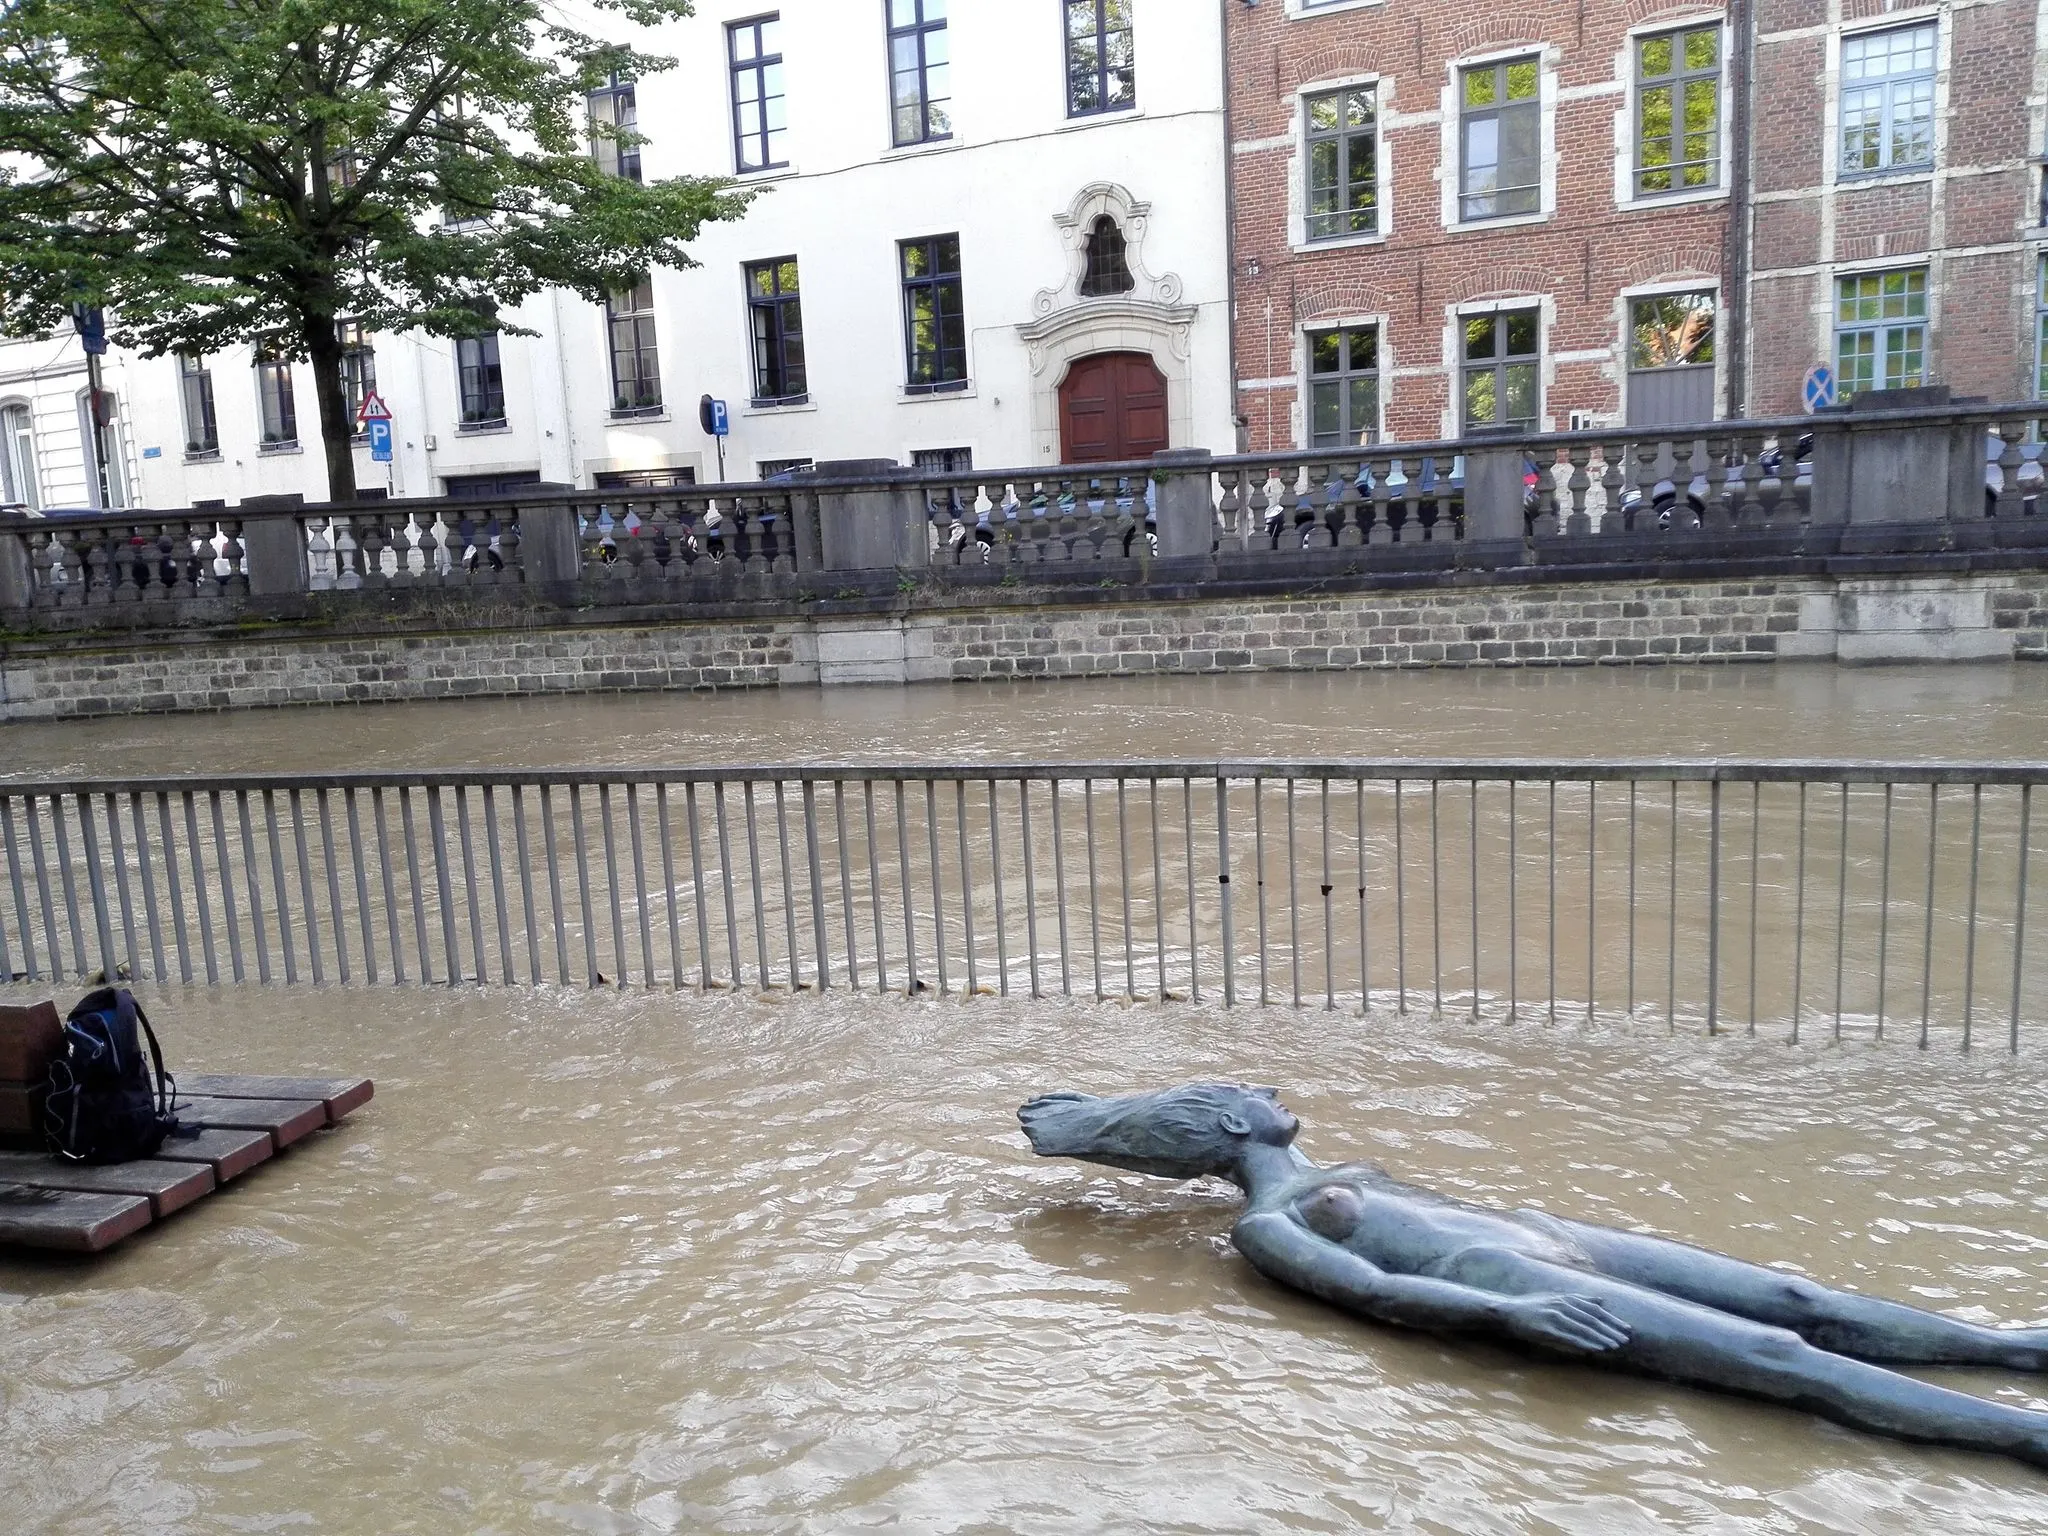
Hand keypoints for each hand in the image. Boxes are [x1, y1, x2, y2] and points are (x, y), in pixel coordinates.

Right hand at [1499, 1293, 1631, 1354]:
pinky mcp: (1546, 1328)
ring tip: (1615, 1346)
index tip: (1627, 1328)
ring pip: (1583, 1328)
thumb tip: (1603, 1300)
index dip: (1612, 1319)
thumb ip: (1580, 1300)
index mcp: (1566, 1298)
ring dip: (1601, 1337)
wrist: (1507, 1311)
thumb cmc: (1532, 1307)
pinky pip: (1569, 1337)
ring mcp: (1554, 1316)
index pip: (1595, 1309)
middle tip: (1626, 1340)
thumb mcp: (1557, 1298)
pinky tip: (1595, 1349)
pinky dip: (1584, 1343)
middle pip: (1592, 1318)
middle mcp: (1562, 1305)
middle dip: (1611, 1330)